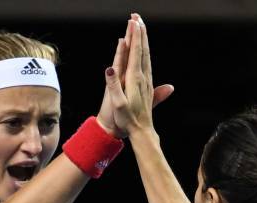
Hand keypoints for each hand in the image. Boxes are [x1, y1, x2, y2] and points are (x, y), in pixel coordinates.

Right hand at [97, 14, 173, 136]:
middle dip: (140, 32)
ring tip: (140, 26)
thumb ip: (113, 85)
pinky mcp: (146, 86)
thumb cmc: (127, 120)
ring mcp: (146, 81)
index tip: (134, 22)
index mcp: (135, 80)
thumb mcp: (118, 103)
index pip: (136, 53)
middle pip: (142, 50)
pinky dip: (143, 53)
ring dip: (143, 40)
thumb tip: (109, 68)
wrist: (141, 132)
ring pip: (145, 55)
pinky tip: (141, 50)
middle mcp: (143, 78)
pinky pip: (145, 64)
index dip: (135, 36)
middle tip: (136, 16)